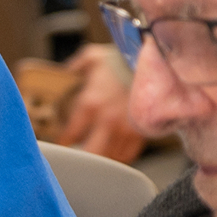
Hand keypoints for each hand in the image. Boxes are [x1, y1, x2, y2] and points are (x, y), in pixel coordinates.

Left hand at [56, 44, 145, 161]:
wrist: (153, 60)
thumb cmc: (123, 59)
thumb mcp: (93, 57)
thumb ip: (75, 66)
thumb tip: (66, 71)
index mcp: (90, 104)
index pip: (70, 134)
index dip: (63, 141)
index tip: (62, 142)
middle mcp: (107, 120)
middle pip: (90, 154)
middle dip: (82, 158)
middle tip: (78, 156)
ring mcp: (126, 128)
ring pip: (110, 157)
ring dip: (101, 158)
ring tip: (96, 155)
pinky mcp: (141, 132)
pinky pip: (129, 155)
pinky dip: (120, 157)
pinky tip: (114, 153)